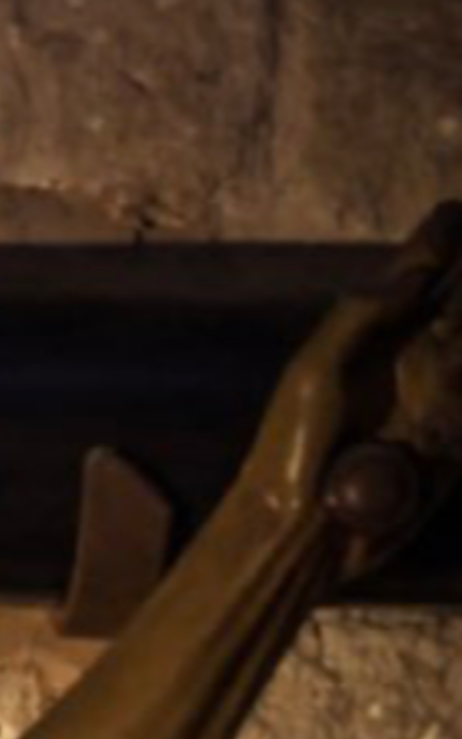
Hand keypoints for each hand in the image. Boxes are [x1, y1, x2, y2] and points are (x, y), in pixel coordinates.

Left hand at [235, 202, 461, 579]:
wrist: (300, 527)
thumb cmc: (292, 445)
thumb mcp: (315, 371)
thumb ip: (360, 317)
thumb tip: (411, 270)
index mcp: (372, 337)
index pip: (416, 276)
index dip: (440, 241)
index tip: (457, 211)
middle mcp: (412, 359)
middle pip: (461, 305)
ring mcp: (437, 396)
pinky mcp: (453, 439)